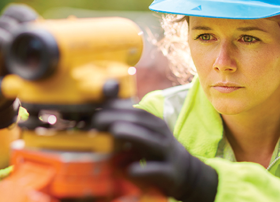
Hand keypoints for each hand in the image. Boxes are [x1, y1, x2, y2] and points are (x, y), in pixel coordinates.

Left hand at [92, 99, 217, 201]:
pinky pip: (158, 170)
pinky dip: (144, 170)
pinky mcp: (171, 173)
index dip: (113, 106)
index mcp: (152, 122)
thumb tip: (93, 117)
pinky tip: (130, 170)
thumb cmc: (154, 152)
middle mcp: (160, 134)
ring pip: (152, 141)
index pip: (132, 109)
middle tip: (96, 120)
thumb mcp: (140, 135)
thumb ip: (121, 124)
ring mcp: (167, 153)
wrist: (186, 174)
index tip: (93, 108)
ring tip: (115, 131)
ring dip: (133, 135)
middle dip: (118, 118)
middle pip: (141, 121)